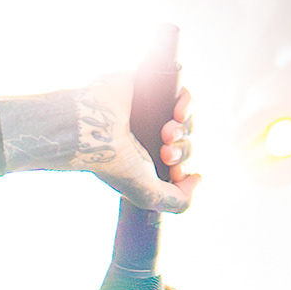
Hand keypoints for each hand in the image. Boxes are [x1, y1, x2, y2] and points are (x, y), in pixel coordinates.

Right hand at [76, 70, 200, 214]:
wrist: (92, 130)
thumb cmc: (114, 163)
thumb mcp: (149, 196)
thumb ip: (178, 201)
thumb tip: (198, 178)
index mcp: (145, 160)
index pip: (178, 163)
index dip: (182, 167)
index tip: (173, 170)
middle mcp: (148, 136)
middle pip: (184, 142)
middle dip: (181, 149)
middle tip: (165, 152)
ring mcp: (150, 112)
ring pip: (185, 120)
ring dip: (183, 129)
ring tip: (167, 133)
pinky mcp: (151, 88)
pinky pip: (182, 93)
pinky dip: (187, 103)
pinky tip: (178, 113)